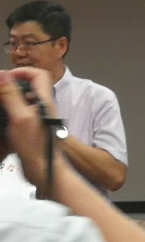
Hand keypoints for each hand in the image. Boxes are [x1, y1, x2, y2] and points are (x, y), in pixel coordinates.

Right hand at [0, 68, 62, 186]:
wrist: (43, 169)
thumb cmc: (34, 145)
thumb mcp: (19, 117)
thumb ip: (11, 94)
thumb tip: (2, 73)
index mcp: (45, 100)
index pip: (39, 75)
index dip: (22, 72)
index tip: (5, 78)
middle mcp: (44, 106)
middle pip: (31, 86)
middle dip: (13, 84)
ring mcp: (39, 117)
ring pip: (25, 99)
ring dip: (10, 98)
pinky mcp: (32, 127)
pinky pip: (21, 112)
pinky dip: (11, 111)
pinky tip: (2, 118)